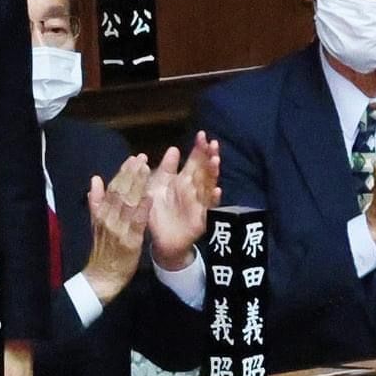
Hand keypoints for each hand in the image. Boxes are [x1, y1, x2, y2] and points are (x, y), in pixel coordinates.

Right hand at [81, 154, 151, 303]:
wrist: (102, 277)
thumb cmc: (103, 251)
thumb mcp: (95, 224)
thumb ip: (96, 201)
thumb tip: (95, 178)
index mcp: (101, 213)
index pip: (112, 188)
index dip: (123, 172)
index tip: (133, 159)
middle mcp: (109, 218)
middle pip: (120, 191)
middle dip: (132, 174)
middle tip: (143, 158)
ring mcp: (119, 229)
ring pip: (128, 202)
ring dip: (138, 185)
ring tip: (147, 169)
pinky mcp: (129, 242)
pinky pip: (136, 222)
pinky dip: (143, 209)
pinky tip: (150, 197)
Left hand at [147, 133, 219, 270]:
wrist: (160, 240)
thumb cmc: (160, 211)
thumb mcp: (158, 186)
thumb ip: (166, 169)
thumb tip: (174, 148)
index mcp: (185, 181)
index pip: (195, 161)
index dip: (199, 149)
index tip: (202, 135)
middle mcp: (195, 190)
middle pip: (205, 171)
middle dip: (209, 157)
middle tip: (213, 143)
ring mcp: (199, 204)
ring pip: (209, 186)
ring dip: (213, 174)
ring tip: (215, 161)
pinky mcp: (201, 220)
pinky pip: (209, 209)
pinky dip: (212, 200)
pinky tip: (216, 191)